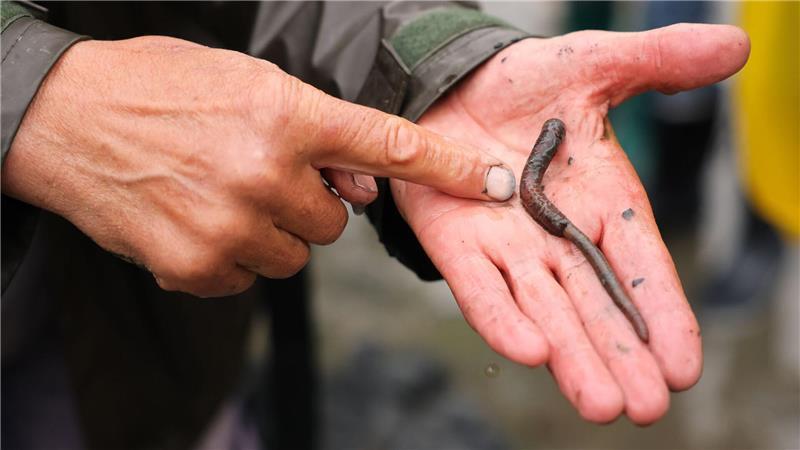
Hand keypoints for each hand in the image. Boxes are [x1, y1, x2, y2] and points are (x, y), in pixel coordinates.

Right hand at [2, 36, 515, 296]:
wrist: (61, 119)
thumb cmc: (157, 88)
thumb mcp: (245, 81)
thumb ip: (313, 129)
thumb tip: (360, 183)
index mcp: (284, 115)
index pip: (386, 146)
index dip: (446, 168)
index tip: (494, 185)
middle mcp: (265, 175)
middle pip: (336, 223)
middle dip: (310, 204)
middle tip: (262, 173)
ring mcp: (230, 228)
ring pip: (296, 255)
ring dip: (273, 232)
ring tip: (222, 193)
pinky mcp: (197, 268)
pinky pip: (249, 278)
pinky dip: (233, 256)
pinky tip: (195, 218)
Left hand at [392, 24, 749, 423]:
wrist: (450, 84)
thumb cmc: (522, 84)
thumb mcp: (591, 64)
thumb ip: (655, 62)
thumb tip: (733, 44)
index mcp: (602, 201)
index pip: (640, 263)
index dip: (663, 310)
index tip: (684, 364)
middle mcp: (558, 237)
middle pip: (595, 303)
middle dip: (619, 354)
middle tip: (645, 405)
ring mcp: (507, 246)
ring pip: (544, 309)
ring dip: (570, 354)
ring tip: (599, 403)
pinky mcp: (456, 244)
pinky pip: (479, 286)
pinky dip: (500, 317)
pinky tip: (530, 352)